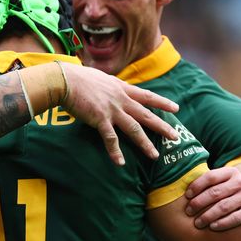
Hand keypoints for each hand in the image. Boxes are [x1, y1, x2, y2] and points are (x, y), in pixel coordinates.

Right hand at [59, 62, 179, 165]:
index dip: (162, 102)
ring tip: (154, 155)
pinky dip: (115, 151)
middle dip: (162, 126)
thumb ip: (109, 86)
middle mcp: (120, 99)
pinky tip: (120, 162)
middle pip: (146, 114)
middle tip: (175, 136)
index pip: (146, 96)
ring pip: (134, 128)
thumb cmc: (78, 78)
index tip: (175, 108)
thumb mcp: (101, 78)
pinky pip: (110, 138)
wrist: (65, 80)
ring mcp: (112, 110)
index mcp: (121, 88)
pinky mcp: (100, 119)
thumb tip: (111, 87)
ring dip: (145, 143)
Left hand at [184, 167, 240, 230]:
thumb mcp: (225, 183)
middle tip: (188, 212)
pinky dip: (222, 223)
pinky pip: (235, 218)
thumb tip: (184, 190)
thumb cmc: (233, 193)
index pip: (210, 177)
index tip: (186, 196)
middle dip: (198, 203)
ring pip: (223, 206)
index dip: (196, 186)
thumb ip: (210, 184)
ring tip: (197, 223)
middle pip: (215, 192)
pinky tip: (212, 227)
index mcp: (231, 172)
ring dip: (208, 216)